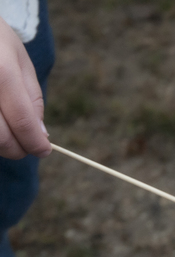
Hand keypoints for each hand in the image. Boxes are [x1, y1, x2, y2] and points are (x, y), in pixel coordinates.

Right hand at [0, 17, 49, 158]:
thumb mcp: (19, 60)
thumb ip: (32, 99)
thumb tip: (40, 136)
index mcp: (1, 70)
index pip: (22, 120)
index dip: (35, 143)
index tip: (43, 150)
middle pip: (0, 136)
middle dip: (17, 149)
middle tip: (27, 148)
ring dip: (0, 145)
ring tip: (10, 136)